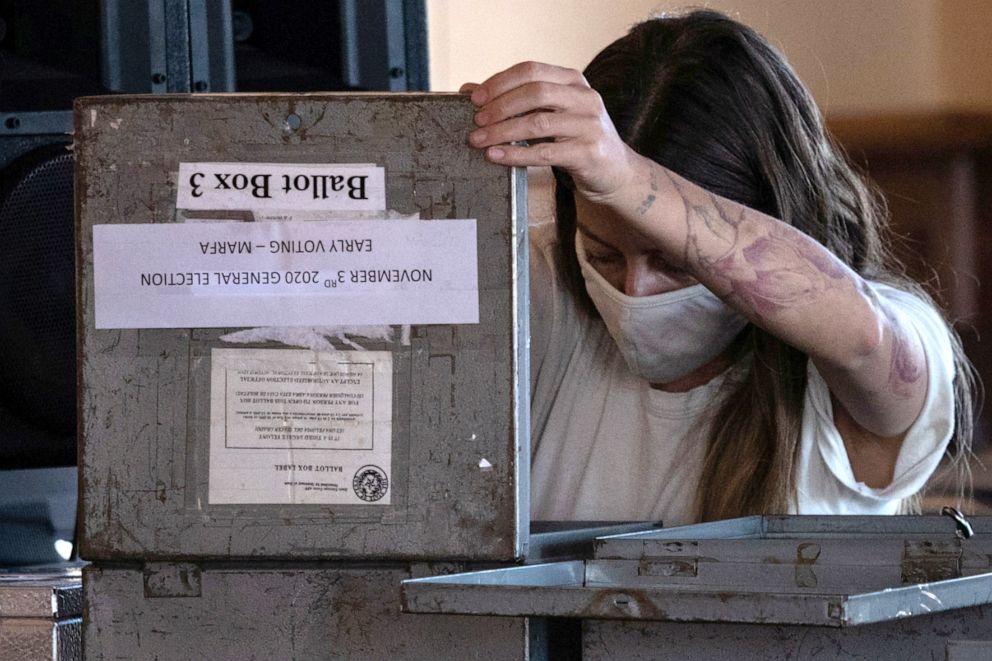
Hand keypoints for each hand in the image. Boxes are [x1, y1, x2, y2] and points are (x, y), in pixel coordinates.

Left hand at [461, 61, 639, 204]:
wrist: (615, 172)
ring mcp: (589, 124)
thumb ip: (516, 101)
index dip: (500, 82)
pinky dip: (516, 154)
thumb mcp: (550, 114)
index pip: (532, 70)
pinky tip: (496, 157)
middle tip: (476, 122)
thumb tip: (469, 91)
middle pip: (535, 92)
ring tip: (479, 141)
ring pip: (538, 122)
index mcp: (574, 80)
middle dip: (500, 106)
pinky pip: (545, 152)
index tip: (475, 99)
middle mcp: (584, 97)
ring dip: (502, 131)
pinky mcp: (588, 152)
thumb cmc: (575, 140)